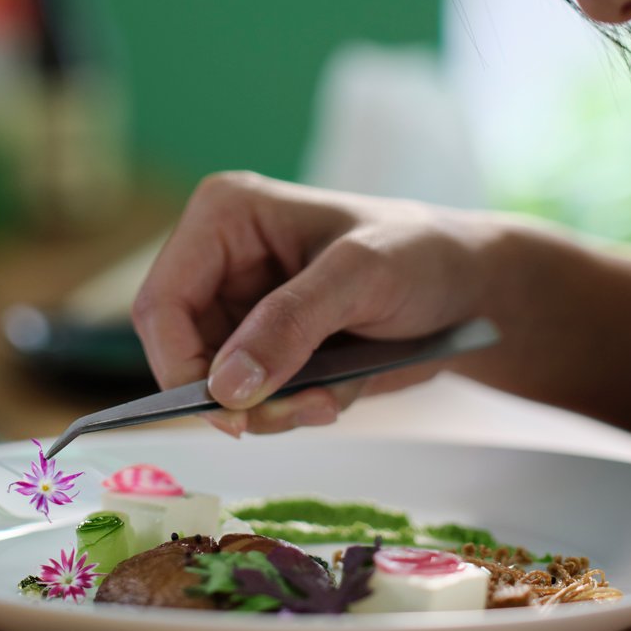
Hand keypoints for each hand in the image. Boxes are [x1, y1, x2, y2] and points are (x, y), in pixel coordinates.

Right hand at [131, 170, 512, 435]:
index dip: (181, 365)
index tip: (232, 414)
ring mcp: (239, 307)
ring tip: (330, 400)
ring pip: (213, 386)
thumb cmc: (419, 255)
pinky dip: (286, 410)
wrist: (467, 288)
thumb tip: (224, 388)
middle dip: (236, 396)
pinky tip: (334, 395)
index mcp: (224, 216)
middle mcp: (218, 259)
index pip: (163, 302)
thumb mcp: (361, 276)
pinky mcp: (263, 346)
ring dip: (268, 409)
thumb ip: (291, 324)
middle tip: (305, 410)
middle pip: (180, 353)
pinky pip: (248, 399)